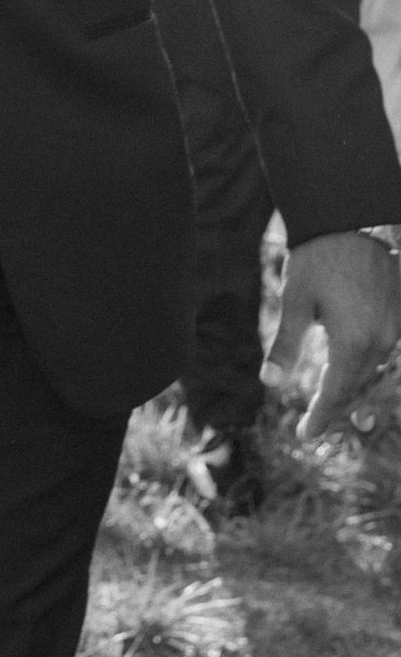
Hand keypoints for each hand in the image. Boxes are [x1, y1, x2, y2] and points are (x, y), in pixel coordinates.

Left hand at [267, 229, 400, 440]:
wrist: (349, 221)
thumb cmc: (315, 260)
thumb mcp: (293, 301)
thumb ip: (284, 345)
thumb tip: (269, 383)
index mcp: (354, 341)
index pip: (337, 392)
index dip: (321, 416)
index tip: (306, 435)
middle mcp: (382, 340)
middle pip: (359, 386)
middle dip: (337, 408)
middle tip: (315, 427)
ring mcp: (396, 328)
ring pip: (376, 371)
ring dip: (357, 390)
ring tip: (342, 412)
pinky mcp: (400, 314)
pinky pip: (387, 352)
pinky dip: (370, 368)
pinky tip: (360, 374)